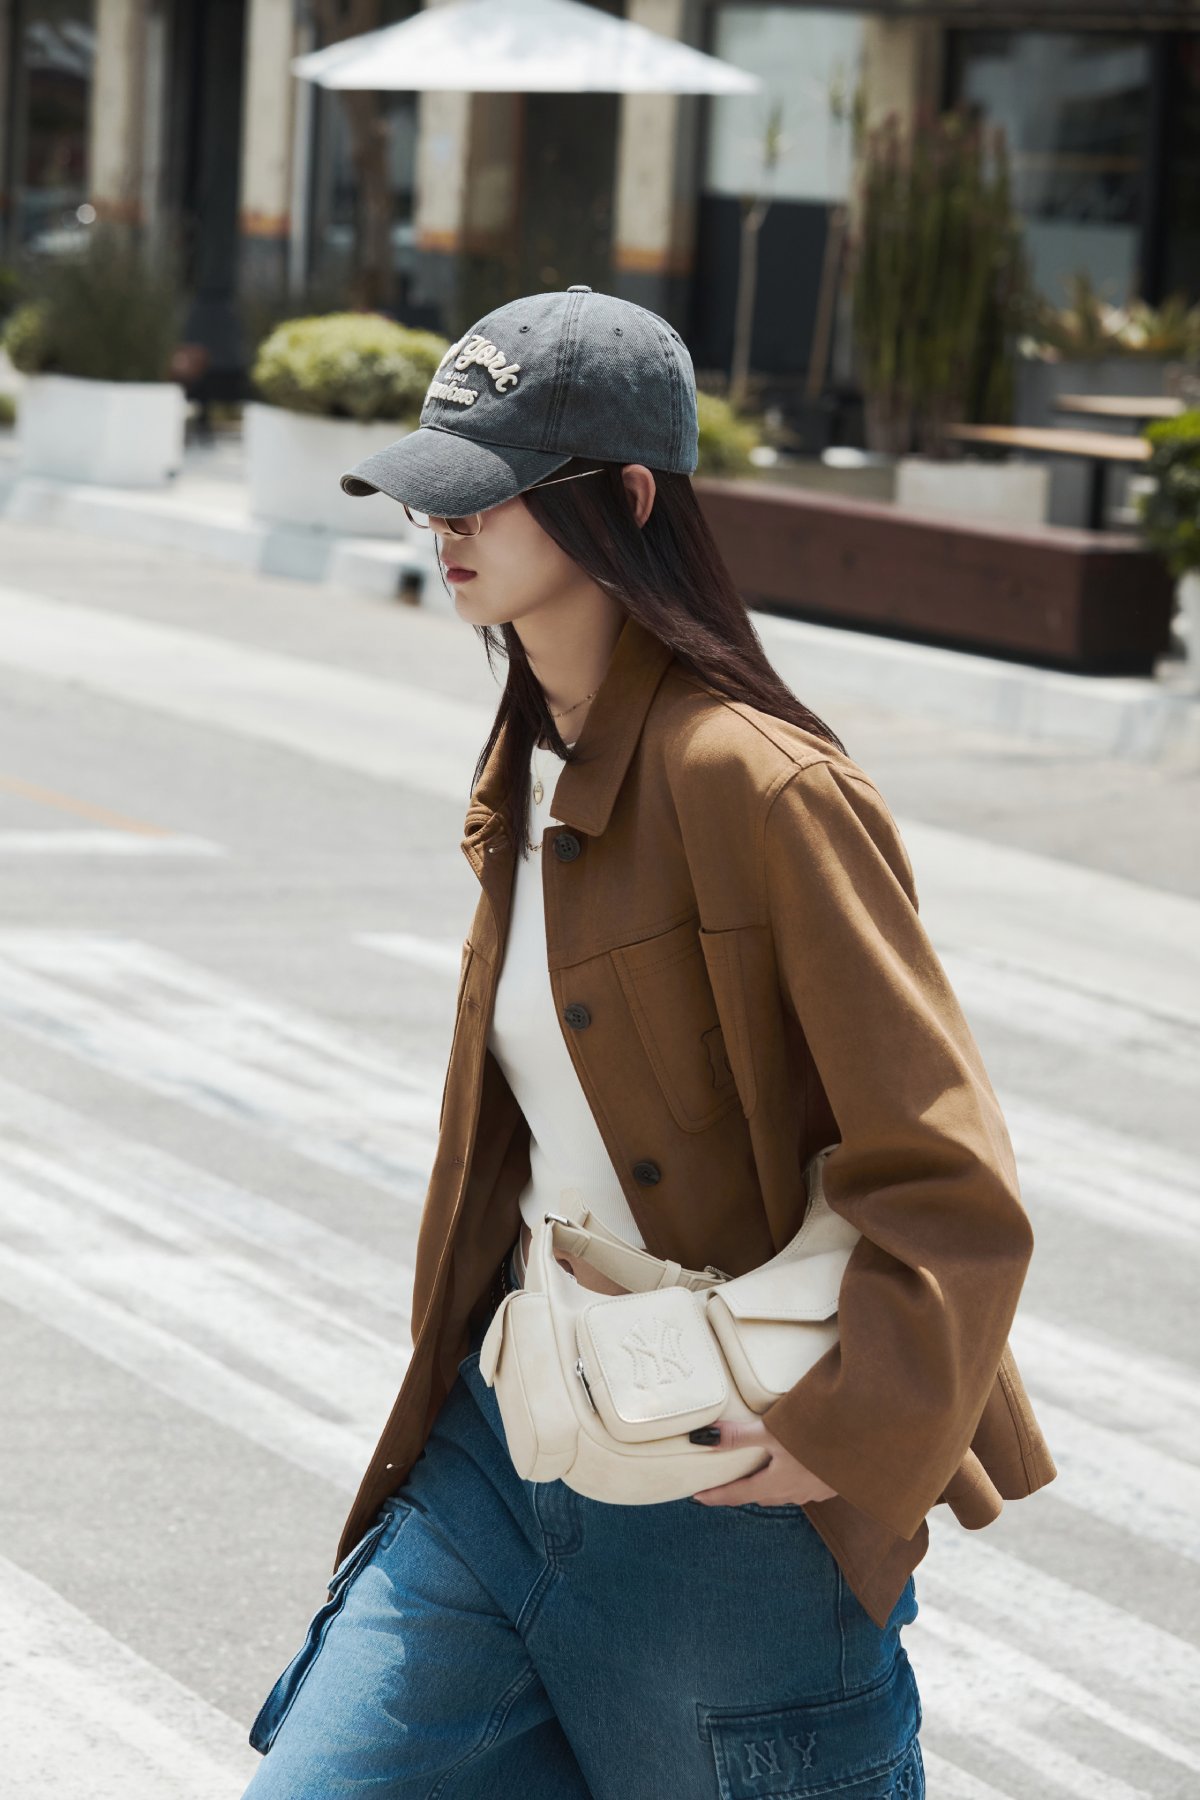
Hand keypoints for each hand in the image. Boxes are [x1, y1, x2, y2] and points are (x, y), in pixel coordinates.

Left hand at [688, 1417, 838, 1506]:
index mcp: (775, 1483)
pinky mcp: (829, 1484)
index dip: (716, 1495)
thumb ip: (739, 1436)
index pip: (737, 1494)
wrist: (866, 1440)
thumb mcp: (773, 1432)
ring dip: (765, 1487)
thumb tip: (704, 1438)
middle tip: (723, 1483)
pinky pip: (800, 1488)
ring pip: (781, 1493)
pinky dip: (788, 1481)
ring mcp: (813, 1490)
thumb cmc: (817, 1434)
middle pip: (759, 1495)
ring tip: (755, 1475)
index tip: (697, 1497)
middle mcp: (793, 1492)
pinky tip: (792, 1469)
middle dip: (740, 1491)